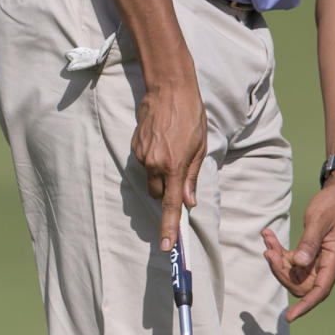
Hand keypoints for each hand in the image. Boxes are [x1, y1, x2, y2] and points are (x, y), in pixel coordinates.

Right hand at [131, 73, 206, 252]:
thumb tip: (189, 202)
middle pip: (158, 195)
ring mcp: (141, 156)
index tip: (167, 246)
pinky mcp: (134, 147)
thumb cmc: (191, 115)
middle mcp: (154, 164)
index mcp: (173, 166)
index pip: (170, 205)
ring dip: (160, 174)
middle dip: (167, 192)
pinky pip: (144, 164)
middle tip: (180, 172)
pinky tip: (162, 141)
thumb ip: (192, 177)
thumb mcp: (200, 147)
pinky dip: (153, 160)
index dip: (169, 227)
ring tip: (172, 149)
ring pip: (150, 180)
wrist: (168, 88)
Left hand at [261, 169, 334, 321]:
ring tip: (268, 238)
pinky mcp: (312, 255)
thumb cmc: (334, 204)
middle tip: (268, 250)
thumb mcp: (319, 220)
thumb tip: (299, 265)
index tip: (289, 316)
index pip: (319, 291)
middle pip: (300, 284)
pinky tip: (269, 236)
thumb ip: (309, 243)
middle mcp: (327, 265)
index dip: (305, 306)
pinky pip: (293, 261)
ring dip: (278, 258)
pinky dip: (280, 251)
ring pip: (294, 273)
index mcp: (334, 260)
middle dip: (281, 270)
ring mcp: (319, 261)